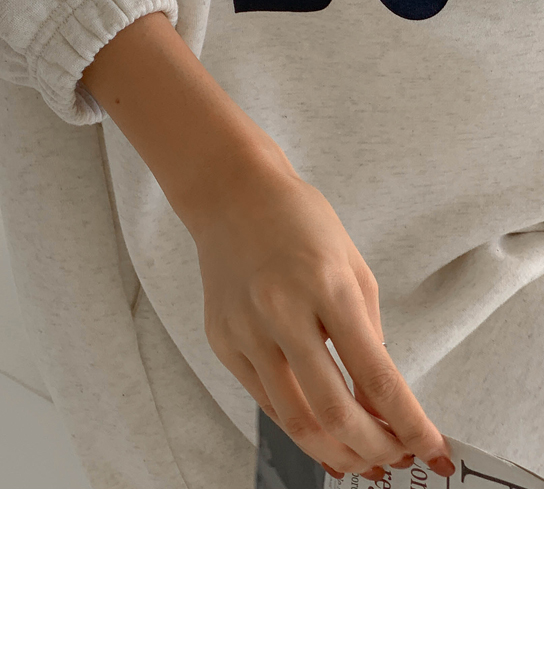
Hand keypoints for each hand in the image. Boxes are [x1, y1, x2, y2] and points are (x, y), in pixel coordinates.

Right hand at [192, 140, 454, 480]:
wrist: (232, 194)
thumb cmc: (297, 222)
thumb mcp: (353, 269)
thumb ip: (369, 335)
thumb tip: (381, 402)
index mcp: (327, 286)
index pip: (377, 376)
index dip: (410, 424)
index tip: (431, 449)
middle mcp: (281, 311)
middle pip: (334, 411)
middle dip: (374, 449)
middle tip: (396, 459)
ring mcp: (245, 330)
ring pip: (295, 420)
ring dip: (337, 452)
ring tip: (362, 461)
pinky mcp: (223, 342)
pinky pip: (266, 402)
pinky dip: (299, 428)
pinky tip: (323, 438)